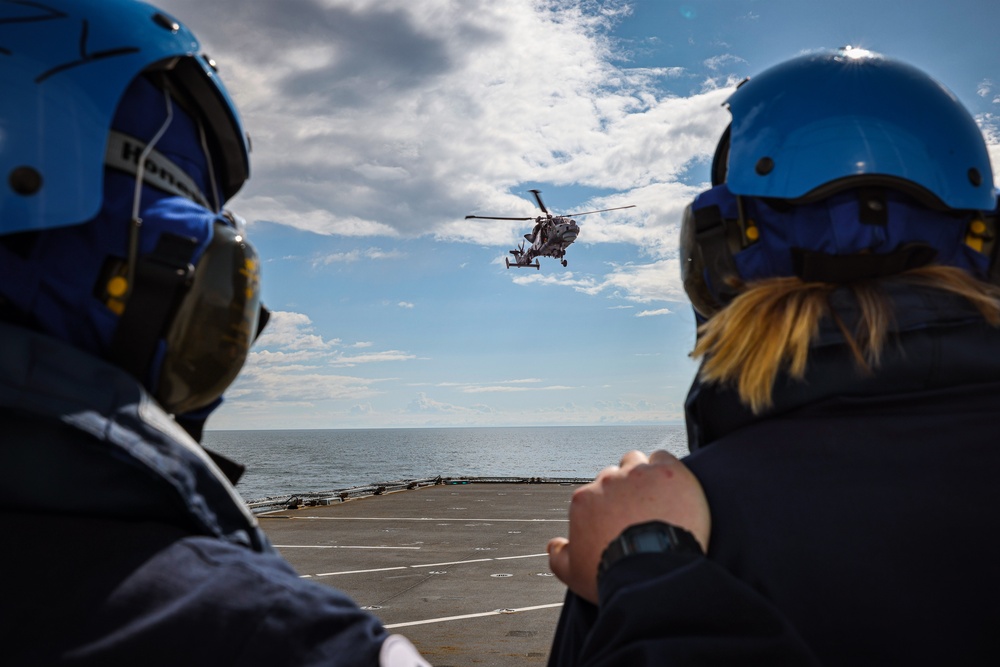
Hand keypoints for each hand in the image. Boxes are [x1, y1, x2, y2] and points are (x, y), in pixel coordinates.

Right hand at [547, 450, 709, 604]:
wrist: (650, 574)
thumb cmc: (613, 574)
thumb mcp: (574, 573)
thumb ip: (559, 557)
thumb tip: (553, 546)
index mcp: (585, 500)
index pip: (594, 493)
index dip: (606, 507)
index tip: (619, 522)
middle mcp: (608, 481)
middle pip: (614, 475)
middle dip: (623, 490)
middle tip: (638, 512)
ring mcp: (638, 474)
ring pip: (636, 461)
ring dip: (643, 475)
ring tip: (656, 498)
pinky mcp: (667, 473)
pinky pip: (664, 458)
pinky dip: (667, 471)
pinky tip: (673, 489)